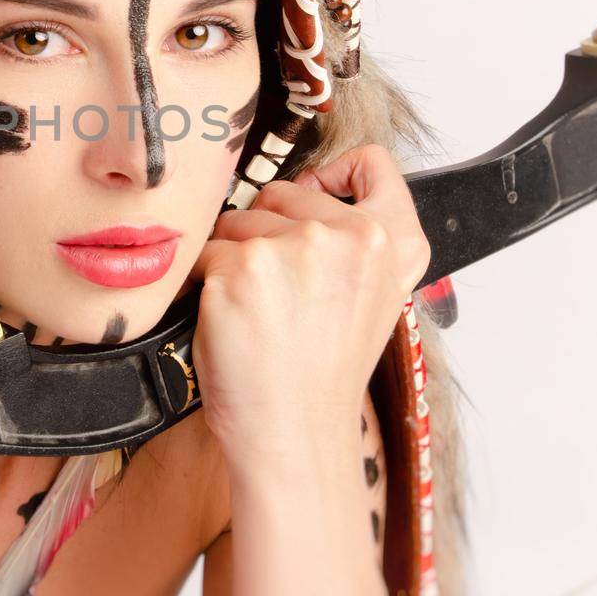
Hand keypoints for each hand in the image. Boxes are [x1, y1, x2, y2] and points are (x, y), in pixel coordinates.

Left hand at [190, 143, 429, 464]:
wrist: (294, 433)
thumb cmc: (321, 372)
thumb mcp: (371, 298)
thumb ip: (353, 242)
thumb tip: (305, 195)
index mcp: (392, 242)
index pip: (372, 162)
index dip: (335, 174)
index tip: (315, 196)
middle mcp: (350, 237)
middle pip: (281, 193)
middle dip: (265, 231)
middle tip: (278, 294)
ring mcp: (294, 249)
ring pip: (236, 222)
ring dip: (232, 259)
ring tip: (257, 313)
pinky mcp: (241, 268)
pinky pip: (204, 253)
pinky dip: (204, 283)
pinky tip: (230, 320)